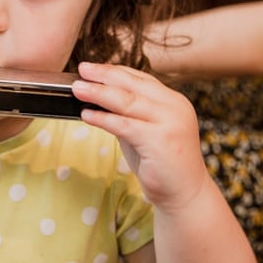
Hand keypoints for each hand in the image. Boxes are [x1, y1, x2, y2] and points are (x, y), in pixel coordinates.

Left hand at [72, 62, 207, 212]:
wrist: (184, 194)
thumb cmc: (161, 163)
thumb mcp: (145, 130)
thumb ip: (129, 114)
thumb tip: (98, 98)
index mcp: (173, 101)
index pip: (140, 78)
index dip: (114, 71)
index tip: (92, 67)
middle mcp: (175, 107)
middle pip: (132, 84)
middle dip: (104, 75)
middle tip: (82, 69)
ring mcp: (169, 122)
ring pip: (127, 101)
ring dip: (98, 93)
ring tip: (77, 89)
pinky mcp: (160, 140)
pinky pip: (124, 125)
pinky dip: (103, 118)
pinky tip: (87, 115)